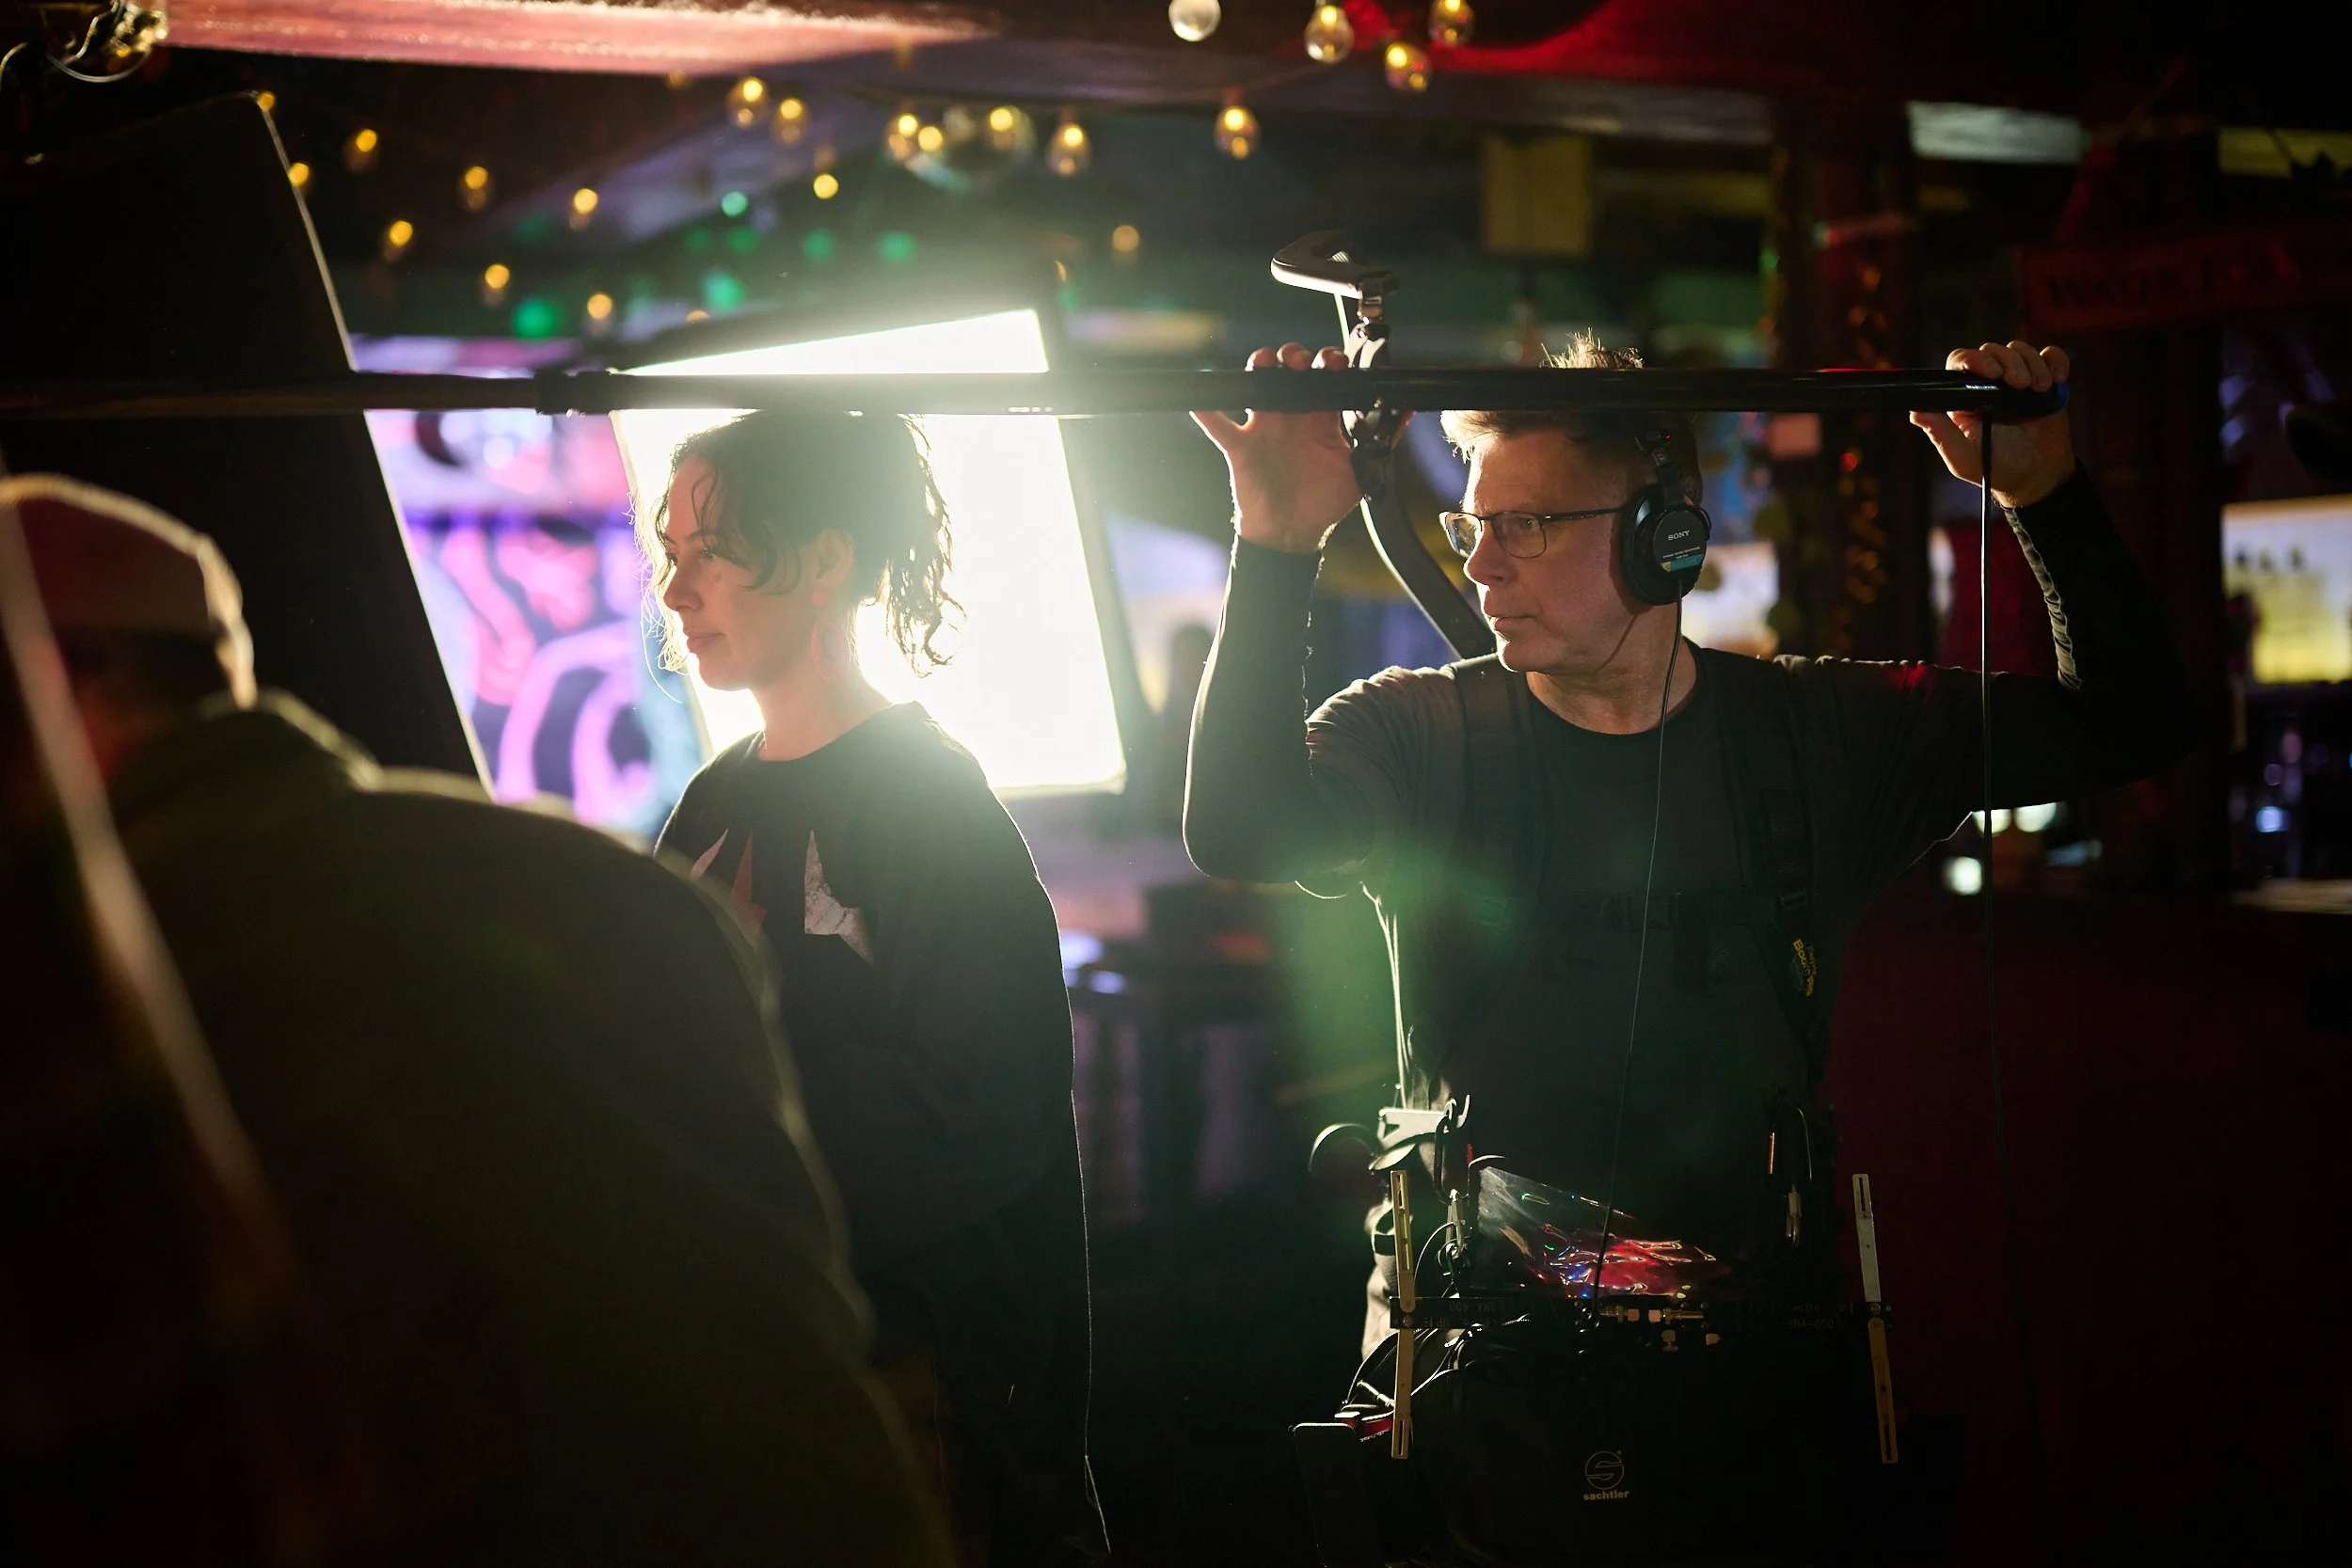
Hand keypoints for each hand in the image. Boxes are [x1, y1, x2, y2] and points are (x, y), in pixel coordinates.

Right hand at [1190, 343, 1371, 554]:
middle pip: (1289, 371)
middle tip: (1301, 362)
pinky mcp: (1241, 446)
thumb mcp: (1360, 469)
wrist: (1292, 534)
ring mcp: (1264, 428)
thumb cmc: (1324, 503)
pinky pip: (1217, 425)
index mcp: (1320, 419)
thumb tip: (1406, 411)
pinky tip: (1200, 401)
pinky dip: (1206, 412)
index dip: (1328, 362)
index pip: (1324, 377)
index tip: (1334, 363)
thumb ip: (1383, 439)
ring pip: (1257, 385)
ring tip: (1266, 364)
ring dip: (1260, 368)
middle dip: (1295, 356)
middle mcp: (1292, 417)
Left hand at [1910, 341, 2075, 508]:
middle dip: (2009, 362)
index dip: (1974, 359)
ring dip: (2033, 364)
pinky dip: (2056, 361)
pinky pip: (2050, 356)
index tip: (1991, 373)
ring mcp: (2016, 380)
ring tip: (2039, 390)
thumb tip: (1915, 412)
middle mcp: (1988, 383)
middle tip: (2020, 385)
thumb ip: (1941, 434)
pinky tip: (2056, 379)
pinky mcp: (2043, 380)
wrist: (2035, 477)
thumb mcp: (1963, 457)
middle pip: (1992, 351)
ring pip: (2020, 350)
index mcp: (1964, 396)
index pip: (1961, 362)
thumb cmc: (1994, 469)